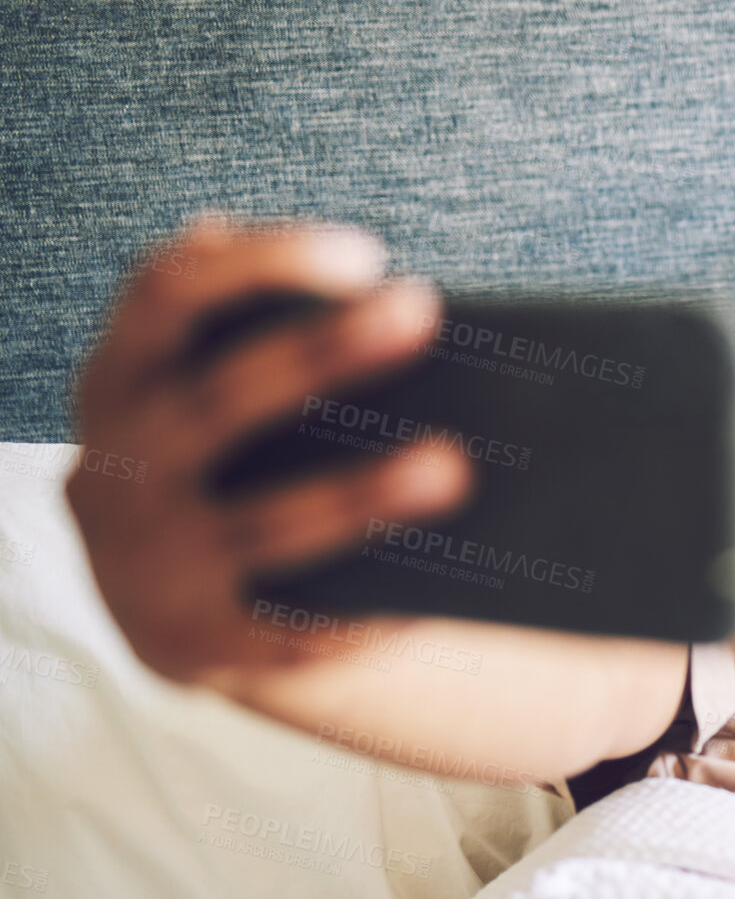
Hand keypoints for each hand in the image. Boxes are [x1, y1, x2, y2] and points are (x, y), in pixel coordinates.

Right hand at [66, 215, 468, 684]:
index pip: (166, 293)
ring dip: (362, 494)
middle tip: (424, 311)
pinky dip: (357, 615)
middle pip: (222, 398)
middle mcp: (115, 466)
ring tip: (456, 466)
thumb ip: (238, 322)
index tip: (367, 251)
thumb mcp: (201, 384)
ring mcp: (148, 563)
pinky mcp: (194, 646)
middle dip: (324, 352)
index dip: (260, 265)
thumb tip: (277, 254)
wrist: (165, 603)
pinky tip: (430, 593)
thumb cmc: (225, 455)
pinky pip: (286, 630)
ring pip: (265, 523)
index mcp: (120, 378)